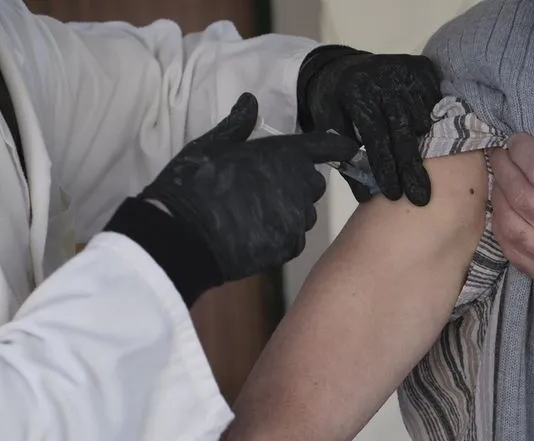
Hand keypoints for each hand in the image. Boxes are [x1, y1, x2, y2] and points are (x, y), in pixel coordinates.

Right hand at [142, 93, 357, 282]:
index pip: (325, 147)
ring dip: (290, 212)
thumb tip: (250, 101)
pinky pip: (296, 239)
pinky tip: (256, 233)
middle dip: (298, 184)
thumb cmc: (194, 183)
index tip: (349, 148)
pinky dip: (282, 236)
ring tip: (256, 213)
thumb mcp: (212, 145)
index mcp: (284, 154)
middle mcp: (298, 185)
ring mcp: (295, 218)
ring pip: (306, 214)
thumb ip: (239, 124)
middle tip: (266, 187)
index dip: (338, 147)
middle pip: (314, 184)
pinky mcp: (288, 247)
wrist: (183, 235)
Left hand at [298, 46, 441, 205]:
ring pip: (422, 118)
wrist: (341, 66)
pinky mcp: (422, 67)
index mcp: (356, 94)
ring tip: (419, 167)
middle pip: (403, 131)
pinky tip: (427, 138)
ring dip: (425, 146)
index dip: (385, 167)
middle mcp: (383, 80)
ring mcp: (405, 70)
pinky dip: (434, 122)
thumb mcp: (329, 126)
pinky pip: (435, 102)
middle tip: (421, 197)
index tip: (393, 194)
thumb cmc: (334, 103)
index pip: (376, 137)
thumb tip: (365, 196)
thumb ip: (344, 158)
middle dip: (411, 168)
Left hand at [489, 134, 533, 365]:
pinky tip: (502, 208)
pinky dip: (500, 225)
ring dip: (497, 194)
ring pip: (509, 222)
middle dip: (505, 166)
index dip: (525, 152)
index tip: (519, 138)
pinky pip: (511, 250)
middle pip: (521, 194)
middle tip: (500, 150)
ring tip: (499, 175)